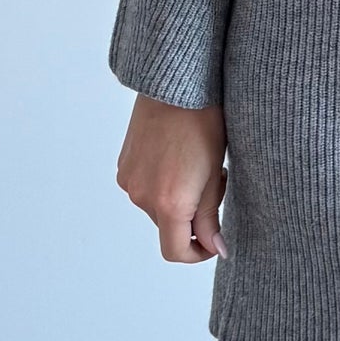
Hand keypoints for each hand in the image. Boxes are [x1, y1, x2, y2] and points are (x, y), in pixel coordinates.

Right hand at [116, 93, 228, 263]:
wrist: (176, 87)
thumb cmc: (204, 125)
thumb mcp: (215, 175)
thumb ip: (211, 217)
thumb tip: (216, 247)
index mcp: (169, 204)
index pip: (175, 251)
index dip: (198, 253)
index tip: (214, 239)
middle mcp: (142, 197)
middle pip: (168, 227)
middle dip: (192, 216)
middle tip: (214, 183)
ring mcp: (128, 181)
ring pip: (157, 207)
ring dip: (177, 199)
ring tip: (197, 166)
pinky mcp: (123, 166)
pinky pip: (144, 187)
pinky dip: (162, 183)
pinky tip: (178, 157)